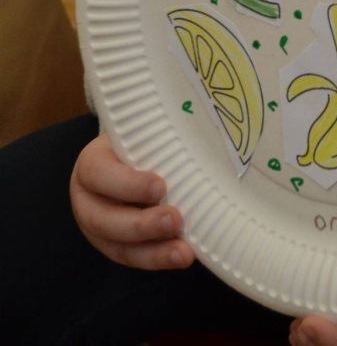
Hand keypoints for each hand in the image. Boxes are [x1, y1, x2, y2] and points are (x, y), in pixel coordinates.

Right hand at [70, 131, 194, 269]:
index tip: (160, 186)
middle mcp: (87, 200)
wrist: (131, 153)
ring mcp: (98, 228)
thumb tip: (192, 136)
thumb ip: (155, 138)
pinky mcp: (114, 246)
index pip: (99, 174)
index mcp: (90, 165)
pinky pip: (134, 257)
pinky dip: (158, 258)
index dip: (128, 184)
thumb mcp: (140, 133)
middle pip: (104, 220)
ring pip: (118, 247)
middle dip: (141, 226)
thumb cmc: (140, 140)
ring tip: (184, 252)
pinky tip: (181, 256)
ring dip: (153, 252)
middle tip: (175, 220)